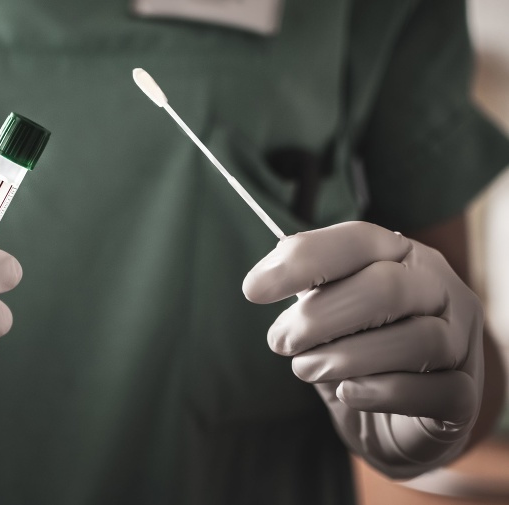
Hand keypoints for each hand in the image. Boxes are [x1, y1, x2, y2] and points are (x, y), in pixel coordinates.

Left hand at [242, 221, 483, 478]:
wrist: (389, 422)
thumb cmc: (353, 353)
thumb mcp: (324, 317)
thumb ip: (306, 291)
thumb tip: (263, 278)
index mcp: (402, 256)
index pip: (359, 240)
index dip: (304, 260)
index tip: (253, 290)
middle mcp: (439, 289)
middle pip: (386, 288)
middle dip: (320, 317)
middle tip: (279, 342)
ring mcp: (460, 341)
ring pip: (416, 339)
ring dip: (346, 357)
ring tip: (306, 369)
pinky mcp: (464, 396)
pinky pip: (433, 389)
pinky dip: (382, 392)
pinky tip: (348, 393)